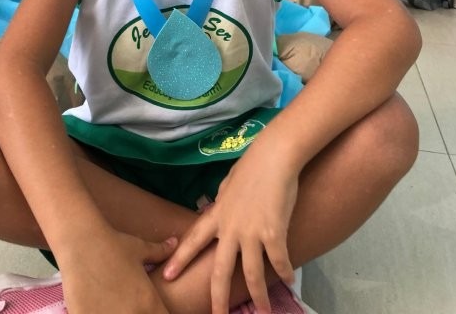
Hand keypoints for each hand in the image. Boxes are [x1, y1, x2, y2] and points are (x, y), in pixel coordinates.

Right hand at [60, 230, 176, 313]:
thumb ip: (160, 251)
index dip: (155, 313)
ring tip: (107, 304)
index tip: (143, 306)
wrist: (80, 241)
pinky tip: (93, 306)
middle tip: (123, 303)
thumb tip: (174, 242)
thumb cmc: (112, 242)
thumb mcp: (140, 248)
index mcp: (150, 303)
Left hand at [163, 147, 297, 313]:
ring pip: (250, 274)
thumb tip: (218, 205)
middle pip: (219, 270)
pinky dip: (284, 272)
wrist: (274, 156)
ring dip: (258, 296)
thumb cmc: (253, 165)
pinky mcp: (272, 233)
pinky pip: (278, 261)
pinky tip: (289, 279)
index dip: (179, 259)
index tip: (166, 275)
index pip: (193, 240)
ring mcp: (251, 232)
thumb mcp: (229, 183)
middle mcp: (230, 227)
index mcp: (217, 213)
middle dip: (216, 297)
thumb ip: (223, 200)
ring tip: (264, 311)